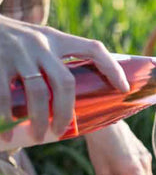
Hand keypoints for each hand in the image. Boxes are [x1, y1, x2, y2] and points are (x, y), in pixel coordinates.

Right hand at [0, 15, 129, 140]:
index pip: (93, 48)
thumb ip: (54, 60)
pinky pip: (5, 94)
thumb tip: (75, 97)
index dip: (112, 67)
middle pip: (66, 82)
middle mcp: (41, 43)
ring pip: (38, 92)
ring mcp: (18, 52)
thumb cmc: (11, 40)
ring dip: (39, 119)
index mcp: (57, 39)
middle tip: (62, 131)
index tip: (124, 88)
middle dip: (66, 112)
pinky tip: (8, 130)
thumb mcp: (37, 40)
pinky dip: (7, 116)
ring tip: (39, 136)